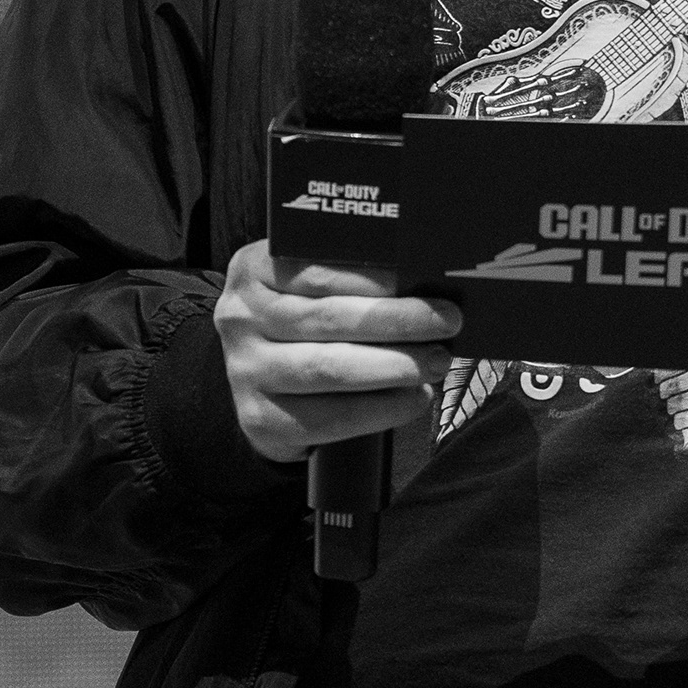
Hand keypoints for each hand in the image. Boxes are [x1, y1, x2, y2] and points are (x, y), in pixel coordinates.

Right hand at [215, 240, 460, 463]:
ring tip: (436, 361)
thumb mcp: (311, 286)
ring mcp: (245, 370)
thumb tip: (424, 279)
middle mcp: (240, 317)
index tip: (420, 282)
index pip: (316, 270)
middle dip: (396, 321)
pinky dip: (380, 409)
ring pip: (329, 368)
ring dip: (394, 365)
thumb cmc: (306, 323)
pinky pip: (329, 417)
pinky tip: (413, 397)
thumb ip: (352, 276)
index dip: (371, 278)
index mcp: (253, 270)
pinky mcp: (260, 417)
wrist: (263, 383)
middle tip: (447, 322)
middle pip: (328, 318)